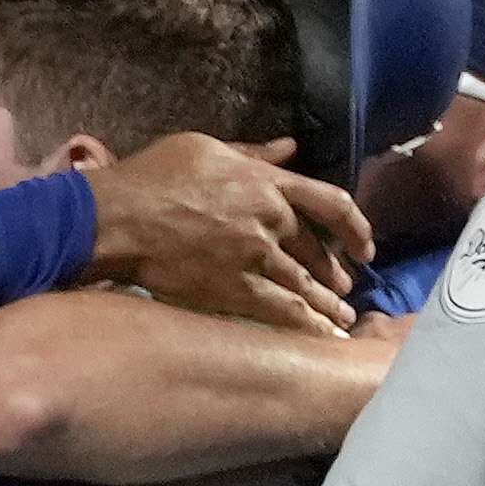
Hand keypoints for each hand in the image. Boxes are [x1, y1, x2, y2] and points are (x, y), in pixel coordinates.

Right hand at [88, 131, 367, 336]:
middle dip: (335, 272)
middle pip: (317, 251)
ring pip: (305, 286)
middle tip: (344, 288)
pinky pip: (282, 312)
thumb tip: (291, 148)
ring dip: (327, 305)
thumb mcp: (208, 148)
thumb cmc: (154, 175)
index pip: (332, 203)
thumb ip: (255, 153)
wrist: (118, 218)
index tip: (365, 245)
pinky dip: (307, 326)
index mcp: (267, 182)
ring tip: (340, 319)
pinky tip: (322, 337)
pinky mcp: (235, 291)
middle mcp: (269, 220)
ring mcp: (254, 258)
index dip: (356, 227)